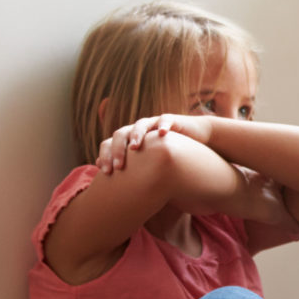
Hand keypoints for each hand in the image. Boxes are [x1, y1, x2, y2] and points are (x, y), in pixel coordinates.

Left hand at [96, 113, 210, 174]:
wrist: (193, 139)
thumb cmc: (167, 156)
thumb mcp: (147, 164)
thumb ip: (130, 170)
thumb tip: (107, 178)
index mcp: (128, 140)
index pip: (109, 144)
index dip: (105, 156)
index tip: (106, 173)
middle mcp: (138, 130)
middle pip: (120, 134)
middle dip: (117, 149)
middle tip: (118, 167)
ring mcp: (154, 123)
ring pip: (140, 124)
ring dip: (136, 134)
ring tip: (134, 147)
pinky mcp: (172, 120)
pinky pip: (165, 120)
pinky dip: (163, 125)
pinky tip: (162, 134)